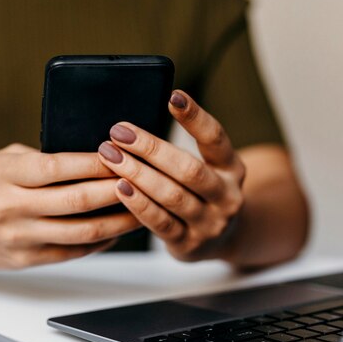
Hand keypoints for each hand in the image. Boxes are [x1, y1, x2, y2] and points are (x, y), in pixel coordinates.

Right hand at [0, 144, 139, 273]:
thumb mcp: (2, 160)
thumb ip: (41, 160)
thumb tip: (93, 158)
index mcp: (4, 175)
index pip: (59, 167)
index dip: (95, 163)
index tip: (123, 155)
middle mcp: (10, 208)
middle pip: (76, 201)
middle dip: (116, 190)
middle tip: (144, 180)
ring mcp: (18, 238)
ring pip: (81, 231)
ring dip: (117, 221)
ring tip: (142, 208)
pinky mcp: (25, 260)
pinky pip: (72, 251)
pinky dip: (99, 242)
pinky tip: (117, 229)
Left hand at [97, 90, 245, 261]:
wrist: (221, 239)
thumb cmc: (200, 193)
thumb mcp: (205, 168)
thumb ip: (179, 152)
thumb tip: (132, 127)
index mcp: (232, 168)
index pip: (215, 138)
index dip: (195, 117)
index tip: (172, 96)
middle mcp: (227, 196)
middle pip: (188, 169)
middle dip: (151, 149)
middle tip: (119, 132)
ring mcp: (210, 224)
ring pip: (172, 196)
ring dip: (138, 175)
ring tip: (111, 156)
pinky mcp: (189, 245)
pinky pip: (160, 223)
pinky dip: (138, 204)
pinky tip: (119, 188)